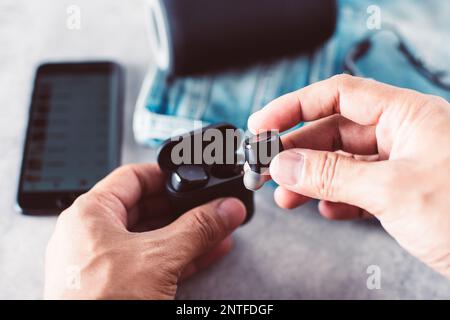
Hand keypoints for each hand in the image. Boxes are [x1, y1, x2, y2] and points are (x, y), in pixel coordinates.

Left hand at [44, 164, 245, 298]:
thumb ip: (197, 229)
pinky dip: (182, 255)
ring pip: (154, 237)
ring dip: (189, 233)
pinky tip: (209, 251)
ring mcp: (106, 262)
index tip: (191, 177)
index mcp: (90, 215)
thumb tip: (225, 209)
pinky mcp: (119, 285)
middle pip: (147, 208)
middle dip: (184, 209)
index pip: (132, 178)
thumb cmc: (99, 305)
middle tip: (212, 206)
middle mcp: (94, 235)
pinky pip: (154, 261)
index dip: (164, 174)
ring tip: (218, 228)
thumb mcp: (158, 258)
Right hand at [248, 74, 449, 277]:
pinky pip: (358, 189)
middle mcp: (403, 136)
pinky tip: (325, 209)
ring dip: (311, 179)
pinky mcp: (403, 194)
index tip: (263, 124)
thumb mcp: (394, 191)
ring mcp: (402, 166)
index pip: (338, 95)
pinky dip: (336, 199)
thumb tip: (285, 165)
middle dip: (297, 151)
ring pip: (343, 164)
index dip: (294, 106)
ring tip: (286, 196)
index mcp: (407, 116)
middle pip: (334, 132)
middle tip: (266, 168)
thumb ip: (332, 176)